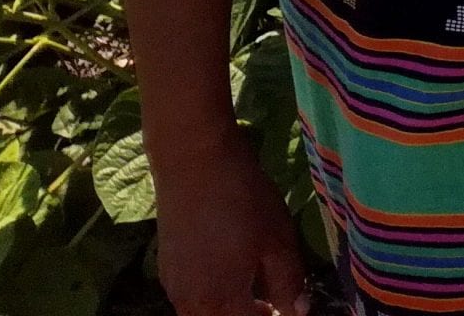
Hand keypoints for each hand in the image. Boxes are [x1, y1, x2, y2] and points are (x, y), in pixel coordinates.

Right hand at [152, 129, 309, 315]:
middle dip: (251, 315)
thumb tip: (297, 311)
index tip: (290, 308)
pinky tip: (232, 270)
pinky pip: (192, 298)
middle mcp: (190, 303)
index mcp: (221, 301)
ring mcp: (173, 287)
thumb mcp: (278, 241)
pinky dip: (214, 296)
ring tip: (258, 287)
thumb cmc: (244, 200)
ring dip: (231, 309)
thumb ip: (289, 283)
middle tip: (275, 301)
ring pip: (205, 314)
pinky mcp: (166, 268)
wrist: (194, 163)